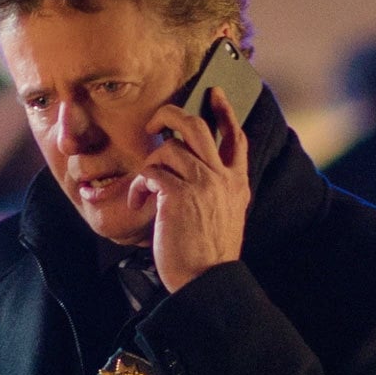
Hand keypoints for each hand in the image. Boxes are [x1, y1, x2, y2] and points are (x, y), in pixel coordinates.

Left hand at [127, 87, 250, 291]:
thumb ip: (221, 189)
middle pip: (195, 127)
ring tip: (146, 191)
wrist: (206, 280)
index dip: (224, 111)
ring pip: (167, 150)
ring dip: (150, 167)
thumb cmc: (209, 253)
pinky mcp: (176, 195)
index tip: (213, 94)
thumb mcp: (228, 215)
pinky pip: (150, 174)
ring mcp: (200, 184)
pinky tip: (140, 204)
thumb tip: (204, 169)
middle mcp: (221, 178)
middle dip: (170, 115)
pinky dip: (139, 188)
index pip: (235, 136)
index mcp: (236, 182)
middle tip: (154, 123)